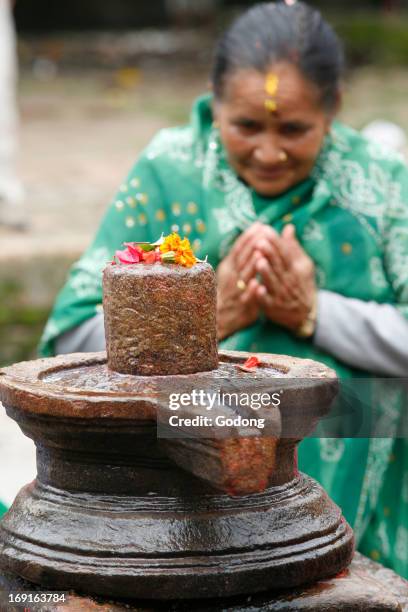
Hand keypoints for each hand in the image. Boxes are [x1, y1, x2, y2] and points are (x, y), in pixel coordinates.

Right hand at [216, 223, 267, 339]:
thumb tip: (253, 235)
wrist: (220, 318)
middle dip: (252, 245)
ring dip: (252, 265)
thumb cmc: (228, 291)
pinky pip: (246, 298)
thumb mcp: (230, 271)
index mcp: (229, 267)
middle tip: (264, 232)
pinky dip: (251, 290)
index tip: (260, 225)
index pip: (238, 249)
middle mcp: (231, 277)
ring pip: (244, 276)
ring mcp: (236, 291)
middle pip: (242, 259)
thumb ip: (240, 255)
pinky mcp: (242, 306)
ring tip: (260, 254)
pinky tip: (258, 284)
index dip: (248, 237)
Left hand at [246, 224, 316, 331]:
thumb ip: (293, 247)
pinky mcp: (273, 307)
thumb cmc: (300, 284)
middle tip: (260, 242)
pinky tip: (257, 288)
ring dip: (266, 272)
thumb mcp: (302, 265)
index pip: (285, 252)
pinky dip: (262, 295)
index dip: (276, 242)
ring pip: (272, 282)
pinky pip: (267, 301)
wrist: (305, 313)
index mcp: (295, 268)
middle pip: (278, 265)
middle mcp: (289, 280)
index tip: (266, 229)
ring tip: (258, 261)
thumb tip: (288, 227)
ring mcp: (281, 294)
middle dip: (269, 253)